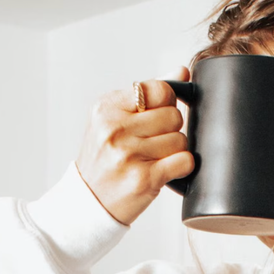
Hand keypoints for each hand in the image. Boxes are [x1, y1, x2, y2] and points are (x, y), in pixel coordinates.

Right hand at [75, 67, 194, 225]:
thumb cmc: (104, 160)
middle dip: (171, 129)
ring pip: (180, 139)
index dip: (167, 102)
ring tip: (155, 158)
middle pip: (173, 115)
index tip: (156, 116)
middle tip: (154, 142)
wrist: (89, 201)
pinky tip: (166, 170)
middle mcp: (115, 129)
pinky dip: (181, 166)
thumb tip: (182, 72)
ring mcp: (129, 155)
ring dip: (175, 150)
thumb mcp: (114, 120)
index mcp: (106, 108)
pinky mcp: (144, 179)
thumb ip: (148, 94)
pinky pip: (184, 161)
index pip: (159, 90)